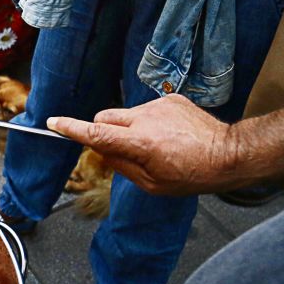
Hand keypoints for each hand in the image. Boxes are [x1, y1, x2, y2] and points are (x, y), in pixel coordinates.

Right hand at [47, 94, 239, 195]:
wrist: (230, 154)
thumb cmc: (192, 175)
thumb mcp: (152, 184)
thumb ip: (120, 165)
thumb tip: (101, 149)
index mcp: (140, 143)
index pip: (96, 133)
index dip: (71, 128)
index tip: (53, 123)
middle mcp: (146, 119)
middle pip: (105, 117)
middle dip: (103, 130)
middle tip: (119, 148)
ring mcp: (159, 106)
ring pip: (126, 114)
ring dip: (130, 128)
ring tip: (157, 145)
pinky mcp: (170, 99)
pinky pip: (147, 109)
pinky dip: (150, 121)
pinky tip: (170, 135)